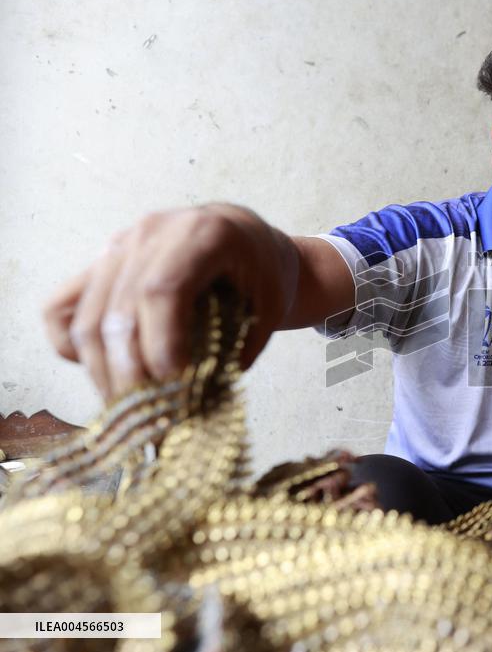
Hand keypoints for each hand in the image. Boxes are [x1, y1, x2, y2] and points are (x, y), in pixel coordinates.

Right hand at [43, 204, 298, 401]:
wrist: (244, 236)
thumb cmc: (263, 270)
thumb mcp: (270, 305)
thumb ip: (240, 347)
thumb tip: (198, 399)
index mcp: (201, 233)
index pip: (162, 291)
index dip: (160, 344)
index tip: (173, 387)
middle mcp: (151, 233)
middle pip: (119, 310)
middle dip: (131, 374)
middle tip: (152, 418)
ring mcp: (118, 246)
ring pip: (86, 317)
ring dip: (103, 374)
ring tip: (130, 413)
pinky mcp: (98, 265)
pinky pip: (61, 309)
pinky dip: (71, 348)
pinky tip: (102, 374)